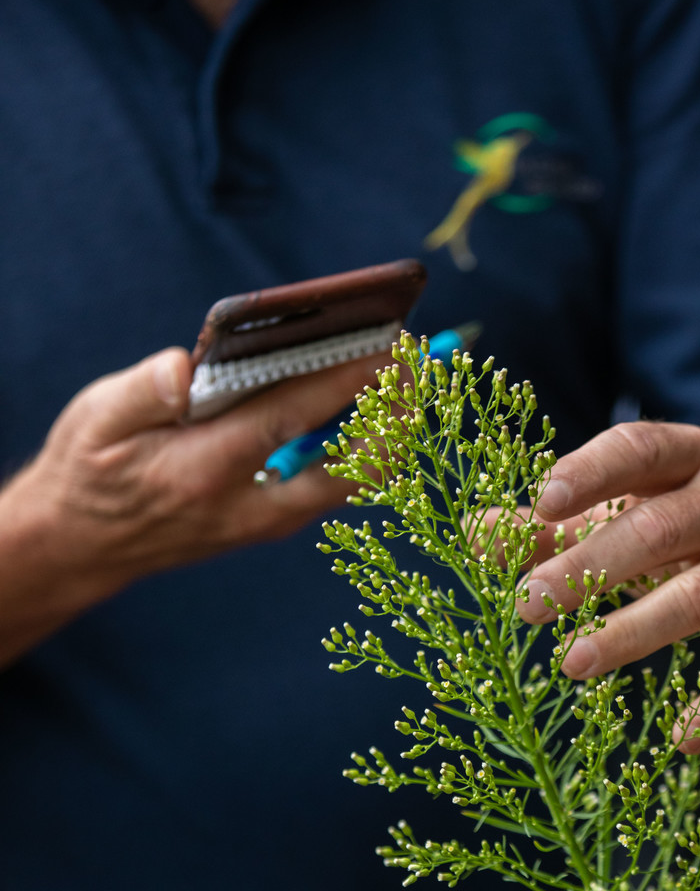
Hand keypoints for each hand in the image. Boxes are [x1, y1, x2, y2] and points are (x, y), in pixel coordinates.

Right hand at [0, 343, 387, 665]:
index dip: (347, 380)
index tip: (390, 344)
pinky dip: (370, 444)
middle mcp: (253, 502)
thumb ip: (143, 390)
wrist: (86, 546)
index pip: (292, 417)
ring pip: (355, 480)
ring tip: (413, 373)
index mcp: (206, 469)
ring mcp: (273, 517)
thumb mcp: (95, 420)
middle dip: (395, 413)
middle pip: (350, 464)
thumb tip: (189, 367)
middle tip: (421, 359)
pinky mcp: (280, 518)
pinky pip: (341, 483)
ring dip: (391, 429)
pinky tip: (382, 401)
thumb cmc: (91, 471)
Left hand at [517, 421, 699, 749]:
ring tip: (571, 663)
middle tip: (527, 602)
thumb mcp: (632, 514)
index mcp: (693, 459)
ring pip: (699, 598)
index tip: (543, 499)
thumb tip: (474, 534)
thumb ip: (554, 526)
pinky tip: (683, 739)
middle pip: (661, 530)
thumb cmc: (694, 535)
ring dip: (632, 633)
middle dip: (591, 565)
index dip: (593, 470)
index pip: (640, 450)